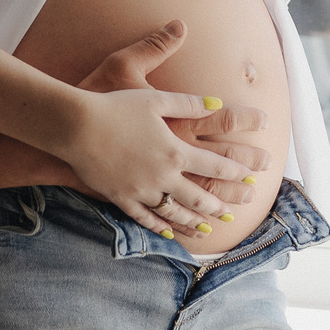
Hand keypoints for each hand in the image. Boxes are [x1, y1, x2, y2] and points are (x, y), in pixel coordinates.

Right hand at [69, 19, 267, 228]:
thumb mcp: (154, 97)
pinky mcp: (122, 198)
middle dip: (223, 200)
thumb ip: (188, 102)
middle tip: (240, 206)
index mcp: (176, 148)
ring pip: (177, 211)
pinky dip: (163, 226)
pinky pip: (147, 218)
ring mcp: (143, 190)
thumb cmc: (113, 105)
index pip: (215, 162)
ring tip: (213, 225)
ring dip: (198, 219)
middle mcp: (164, 174)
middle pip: (201, 193)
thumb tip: (217, 102)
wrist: (75, 126)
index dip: (238, 169)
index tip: (254, 174)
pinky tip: (173, 232)